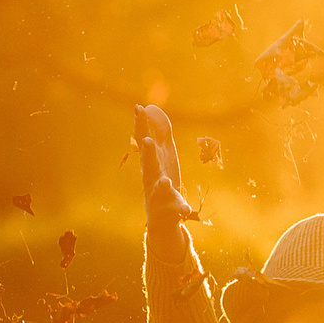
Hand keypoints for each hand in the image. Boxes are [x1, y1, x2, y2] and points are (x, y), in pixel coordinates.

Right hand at [132, 104, 198, 227]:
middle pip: (148, 164)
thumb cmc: (160, 178)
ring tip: (166, 181)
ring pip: (160, 189)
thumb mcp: (162, 152)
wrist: (162, 215)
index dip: (140, 125)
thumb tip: (150, 107)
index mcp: (150, 162)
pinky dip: (181, 208)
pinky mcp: (172, 208)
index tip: (138, 108)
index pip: (143, 141)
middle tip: (146, 140)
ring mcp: (160, 194)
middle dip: (147, 153)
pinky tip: (185, 209)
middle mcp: (151, 177)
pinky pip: (177, 209)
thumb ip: (159, 131)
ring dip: (162, 185)